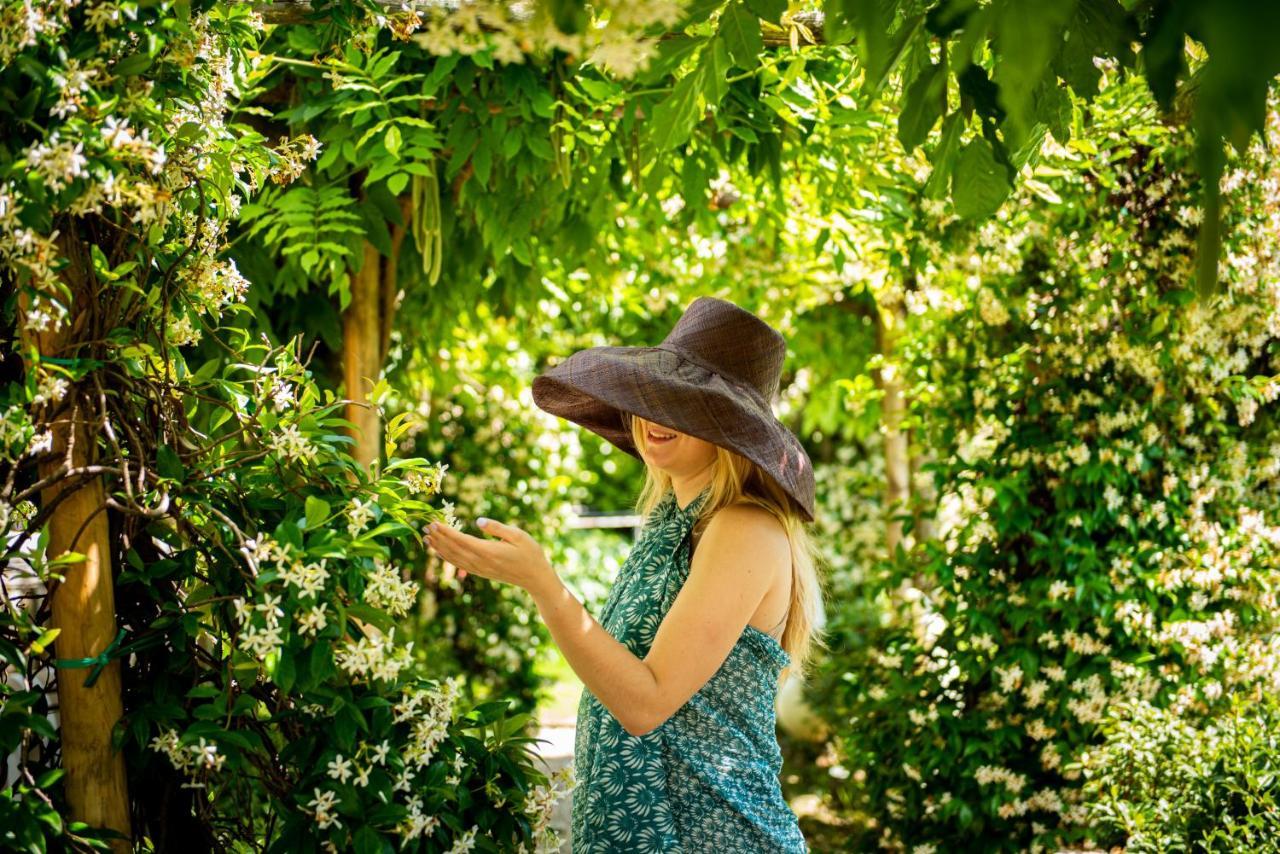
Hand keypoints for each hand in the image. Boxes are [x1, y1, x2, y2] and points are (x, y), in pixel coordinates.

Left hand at [424, 516, 555, 593]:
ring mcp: (480, 569)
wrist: (535, 578)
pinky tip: (440, 552)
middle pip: (454, 550)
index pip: (462, 540)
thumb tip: (478, 521)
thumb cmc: (531, 553)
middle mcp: (481, 562)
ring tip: (427, 538)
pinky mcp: (481, 572)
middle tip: (424, 526)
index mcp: (489, 551)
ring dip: (439, 548)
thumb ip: (497, 528)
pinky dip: (448, 558)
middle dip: (438, 538)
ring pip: (454, 558)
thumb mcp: (518, 535)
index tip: (434, 523)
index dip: (446, 532)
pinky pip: (460, 565)